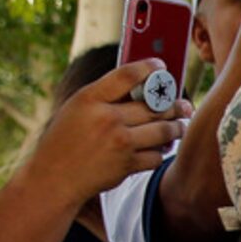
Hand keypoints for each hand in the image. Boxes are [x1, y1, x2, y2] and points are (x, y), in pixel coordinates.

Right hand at [12, 60, 190, 209]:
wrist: (55, 175)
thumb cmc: (66, 138)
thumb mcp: (77, 109)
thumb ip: (105, 98)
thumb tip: (143, 88)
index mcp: (90, 99)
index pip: (126, 75)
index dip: (148, 68)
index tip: (161, 66)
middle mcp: (107, 118)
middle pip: (153, 107)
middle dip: (174, 106)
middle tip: (184, 106)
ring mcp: (120, 142)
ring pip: (162, 131)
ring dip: (176, 128)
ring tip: (180, 126)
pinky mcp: (128, 164)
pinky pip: (157, 155)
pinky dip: (161, 152)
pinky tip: (162, 148)